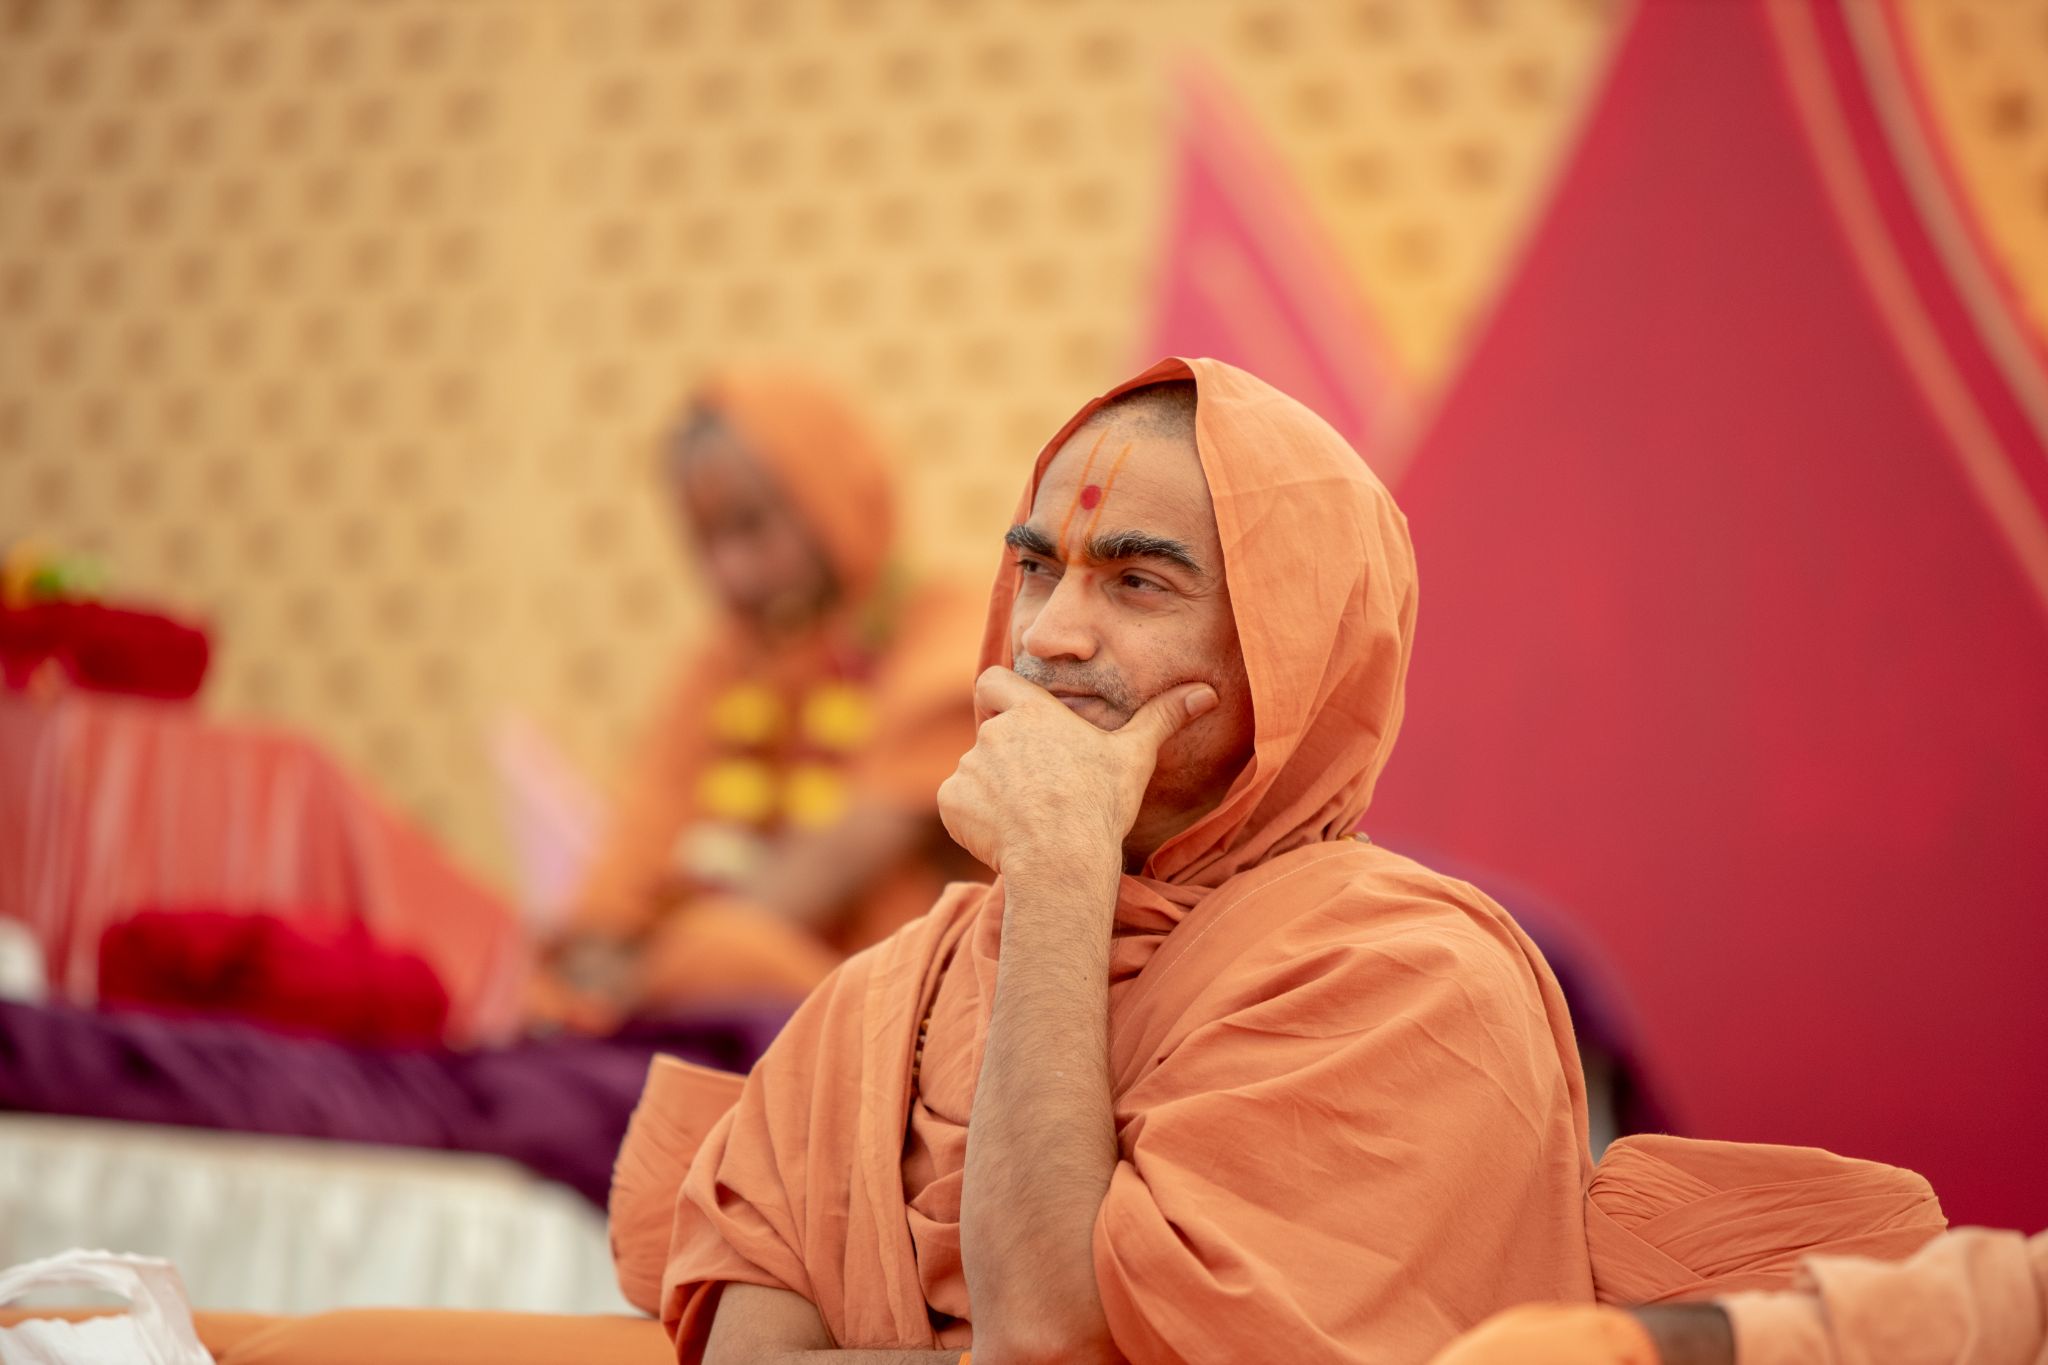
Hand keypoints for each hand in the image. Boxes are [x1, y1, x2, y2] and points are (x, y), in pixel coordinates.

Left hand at [937, 666, 1215, 872]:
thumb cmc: (1100, 805)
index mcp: (1032, 712)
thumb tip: (1207, 692)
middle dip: (1006, 759)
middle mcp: (993, 732)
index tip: (1015, 721)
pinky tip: (1005, 837)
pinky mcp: (952, 802)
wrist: (1061, 859)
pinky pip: (957, 805)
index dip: (998, 697)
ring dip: (992, 791)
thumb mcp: (1135, 757)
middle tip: (1038, 791)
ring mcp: (968, 766)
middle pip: (989, 736)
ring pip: (975, 774)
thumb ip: (1163, 718)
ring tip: (1026, 820)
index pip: (993, 680)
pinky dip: (974, 819)